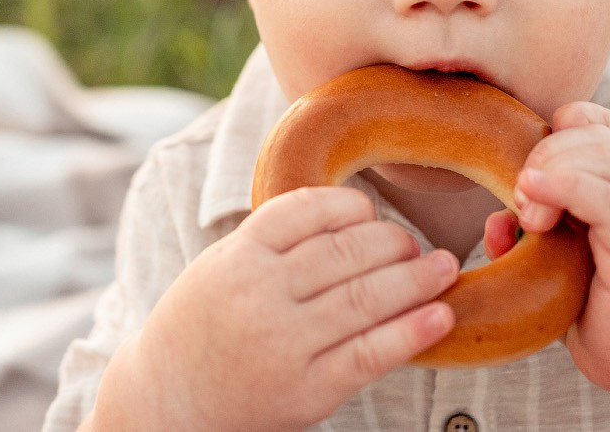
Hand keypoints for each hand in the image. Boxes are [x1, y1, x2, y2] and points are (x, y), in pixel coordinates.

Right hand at [103, 186, 458, 430]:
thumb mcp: (220, 267)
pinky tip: (440, 316)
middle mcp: (260, 295)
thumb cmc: (202, 328)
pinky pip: (370, 353)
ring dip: (416, 279)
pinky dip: (412, 331)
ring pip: (366, 298)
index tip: (370, 212)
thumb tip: (354, 213)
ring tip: (442, 267)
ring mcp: (284, 344)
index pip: (307, 211)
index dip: (349, 207)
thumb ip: (273, 241)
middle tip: (414, 244)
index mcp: (238, 256)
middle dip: (393, 241)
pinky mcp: (307, 390)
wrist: (167, 403)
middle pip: (346, 252)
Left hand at [485, 102, 609, 393]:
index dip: (557, 129)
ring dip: (552, 169)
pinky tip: (537, 194)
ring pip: (604, 157)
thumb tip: (495, 225)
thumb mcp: (560, 264)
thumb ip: (533, 236)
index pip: (596, 123)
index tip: (527, 168)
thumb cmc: (605, 313)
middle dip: (544, 151)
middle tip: (519, 195)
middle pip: (593, 134)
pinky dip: (569, 186)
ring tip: (527, 207)